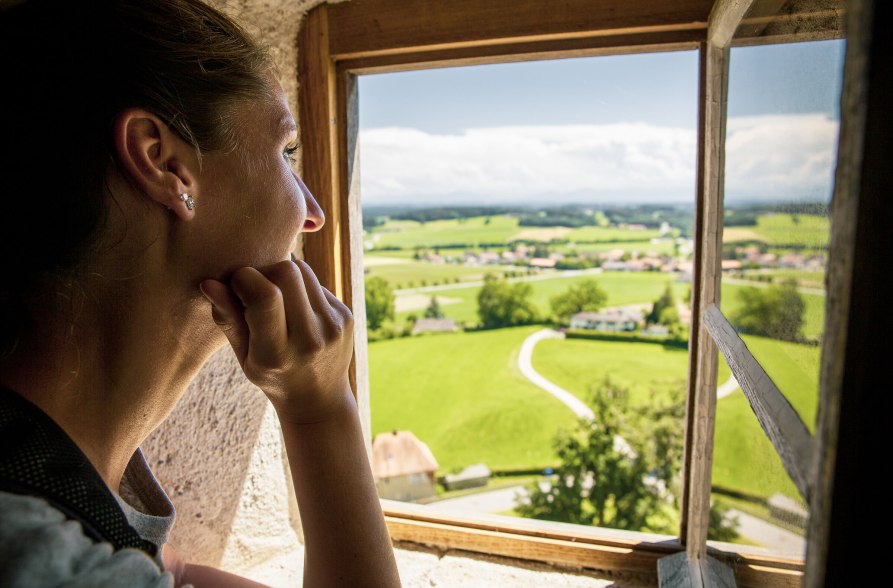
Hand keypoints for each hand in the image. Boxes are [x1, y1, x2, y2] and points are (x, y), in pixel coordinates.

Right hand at [199, 259, 354, 423]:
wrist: (320, 399)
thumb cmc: (272, 376)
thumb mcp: (244, 356)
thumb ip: (227, 319)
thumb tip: (209, 283)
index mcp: (278, 355)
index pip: (266, 297)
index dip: (245, 279)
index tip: (236, 287)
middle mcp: (311, 340)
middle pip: (286, 272)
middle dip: (264, 272)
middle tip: (255, 291)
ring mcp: (334, 327)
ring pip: (303, 270)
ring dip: (282, 276)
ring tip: (276, 300)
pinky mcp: (347, 316)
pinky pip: (317, 283)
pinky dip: (300, 288)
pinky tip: (296, 311)